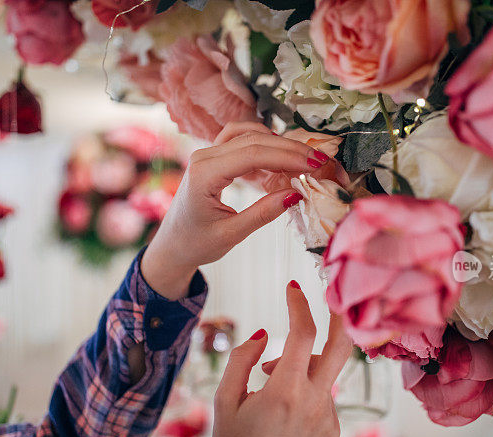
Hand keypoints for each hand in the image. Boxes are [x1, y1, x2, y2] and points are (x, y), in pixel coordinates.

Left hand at [141, 122, 330, 299]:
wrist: (172, 246)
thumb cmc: (196, 244)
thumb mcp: (231, 234)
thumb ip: (263, 213)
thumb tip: (296, 195)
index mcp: (204, 174)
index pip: (253, 154)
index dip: (287, 156)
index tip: (315, 164)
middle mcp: (204, 157)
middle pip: (254, 140)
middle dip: (290, 149)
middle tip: (320, 161)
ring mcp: (207, 154)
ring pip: (248, 135)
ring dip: (278, 143)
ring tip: (303, 160)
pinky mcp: (214, 157)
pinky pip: (241, 140)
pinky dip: (264, 144)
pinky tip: (281, 158)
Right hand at [212, 281, 350, 436]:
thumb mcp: (224, 400)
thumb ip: (241, 359)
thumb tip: (262, 333)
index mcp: (285, 391)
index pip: (302, 333)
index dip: (298, 305)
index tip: (292, 287)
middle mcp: (313, 401)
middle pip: (341, 345)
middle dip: (340, 315)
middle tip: (333, 295)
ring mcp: (327, 417)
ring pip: (324, 372)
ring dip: (303, 364)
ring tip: (271, 380)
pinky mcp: (333, 429)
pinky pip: (324, 396)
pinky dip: (306, 390)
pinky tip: (284, 411)